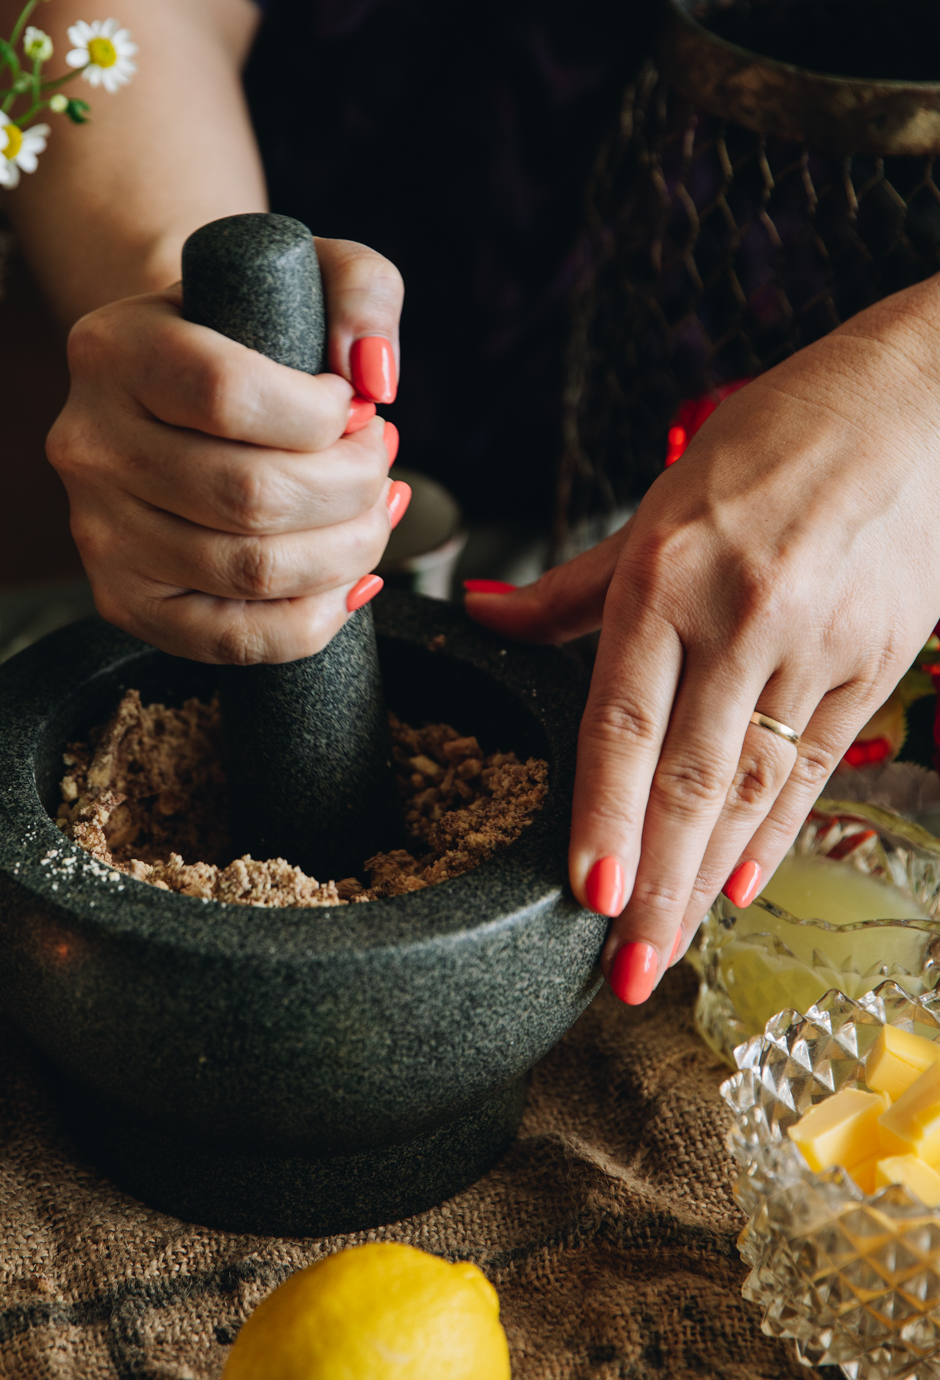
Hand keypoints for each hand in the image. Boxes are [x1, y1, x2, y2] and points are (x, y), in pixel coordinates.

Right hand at [47, 238, 405, 660]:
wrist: (171, 382)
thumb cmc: (248, 327)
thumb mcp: (305, 270)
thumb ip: (361, 288)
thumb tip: (373, 375)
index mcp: (112, 346)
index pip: (226, 393)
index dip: (321, 414)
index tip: (355, 406)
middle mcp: (87, 441)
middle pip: (248, 495)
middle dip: (351, 488)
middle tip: (379, 462)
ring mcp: (95, 529)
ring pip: (248, 572)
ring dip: (346, 551)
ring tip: (370, 510)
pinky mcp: (120, 597)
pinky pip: (229, 640)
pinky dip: (311, 620)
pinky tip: (346, 578)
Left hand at [466, 279, 939, 1002]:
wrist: (916, 406)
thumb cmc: (771, 442)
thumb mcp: (661, 502)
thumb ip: (574, 584)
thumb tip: (482, 617)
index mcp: (668, 571)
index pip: (621, 718)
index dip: (603, 814)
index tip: (587, 894)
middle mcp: (740, 613)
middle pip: (688, 776)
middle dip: (655, 884)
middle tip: (626, 973)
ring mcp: (815, 642)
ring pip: (752, 784)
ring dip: (708, 876)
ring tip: (672, 950)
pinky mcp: (876, 660)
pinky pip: (815, 765)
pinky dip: (776, 831)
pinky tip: (740, 886)